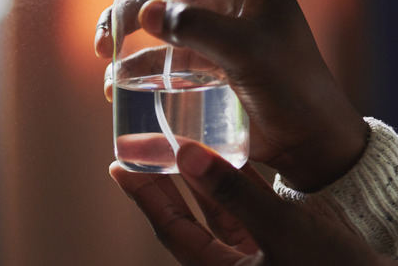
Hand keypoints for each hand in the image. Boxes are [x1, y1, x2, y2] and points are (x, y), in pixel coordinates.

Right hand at [96, 0, 368, 191]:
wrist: (301, 140)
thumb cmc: (292, 87)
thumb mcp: (249, 52)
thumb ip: (198, 31)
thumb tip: (145, 13)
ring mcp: (210, 22)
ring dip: (125, 14)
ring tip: (106, 46)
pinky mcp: (195, 57)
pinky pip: (153, 46)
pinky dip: (130, 60)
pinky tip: (116, 80)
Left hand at [110, 141, 397, 265]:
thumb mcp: (279, 229)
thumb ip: (232, 191)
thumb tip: (184, 153)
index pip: (170, 228)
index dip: (144, 195)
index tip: (118, 166)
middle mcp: (231, 265)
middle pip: (186, 218)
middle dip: (165, 183)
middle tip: (143, 149)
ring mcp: (254, 256)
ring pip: (216, 212)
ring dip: (200, 180)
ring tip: (180, 144)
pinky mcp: (276, 246)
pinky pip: (245, 212)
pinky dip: (235, 186)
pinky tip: (228, 157)